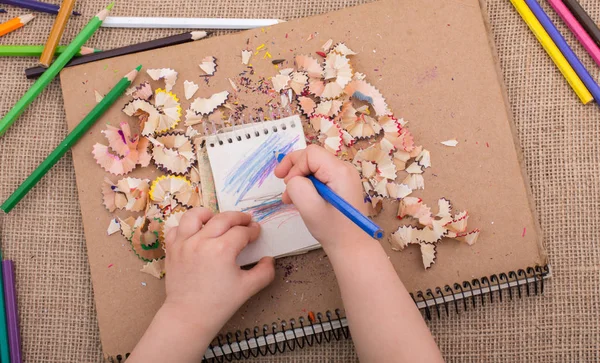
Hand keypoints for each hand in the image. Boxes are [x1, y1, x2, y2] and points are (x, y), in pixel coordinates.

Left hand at [161, 208, 275, 335]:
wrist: (189, 316)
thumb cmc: (219, 303)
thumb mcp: (248, 288)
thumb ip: (264, 271)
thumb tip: (269, 259)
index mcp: (222, 250)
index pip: (242, 232)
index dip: (252, 231)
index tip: (256, 232)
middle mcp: (202, 241)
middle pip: (223, 218)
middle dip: (238, 217)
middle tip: (246, 221)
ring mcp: (184, 243)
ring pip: (195, 215)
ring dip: (209, 214)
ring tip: (216, 220)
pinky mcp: (172, 249)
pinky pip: (176, 228)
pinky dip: (185, 227)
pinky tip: (195, 233)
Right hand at [274, 144, 370, 250]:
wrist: (352, 247)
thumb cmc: (333, 230)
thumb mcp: (310, 208)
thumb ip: (297, 187)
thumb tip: (294, 178)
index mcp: (340, 171)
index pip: (311, 154)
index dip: (295, 165)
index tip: (288, 185)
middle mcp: (344, 169)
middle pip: (312, 157)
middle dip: (294, 169)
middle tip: (280, 181)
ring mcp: (344, 176)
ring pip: (314, 166)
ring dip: (299, 178)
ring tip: (289, 198)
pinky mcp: (342, 184)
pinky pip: (320, 175)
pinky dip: (307, 184)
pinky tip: (300, 198)